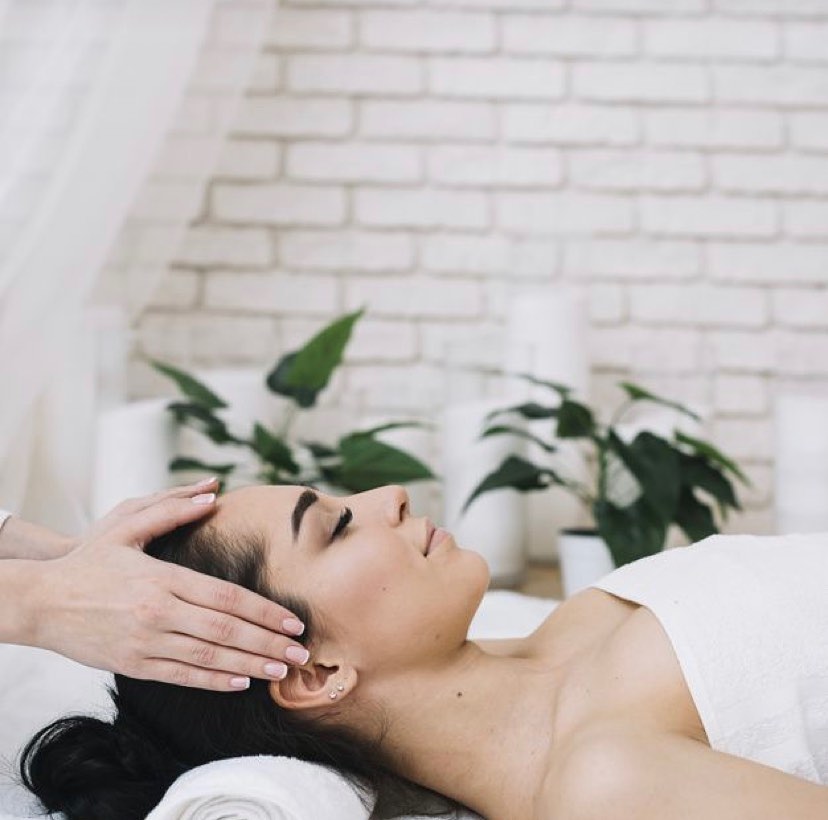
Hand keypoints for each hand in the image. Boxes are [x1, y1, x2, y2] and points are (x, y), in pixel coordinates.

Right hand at [31, 481, 309, 691]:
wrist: (39, 601)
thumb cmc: (88, 559)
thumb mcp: (125, 524)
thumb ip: (171, 508)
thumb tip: (213, 493)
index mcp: (162, 578)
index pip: (226, 598)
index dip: (264, 612)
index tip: (293, 621)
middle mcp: (157, 612)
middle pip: (225, 630)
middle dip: (268, 642)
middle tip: (302, 653)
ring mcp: (145, 642)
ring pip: (208, 657)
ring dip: (249, 665)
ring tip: (281, 670)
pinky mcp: (132, 664)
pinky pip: (181, 675)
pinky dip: (213, 680)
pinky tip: (240, 682)